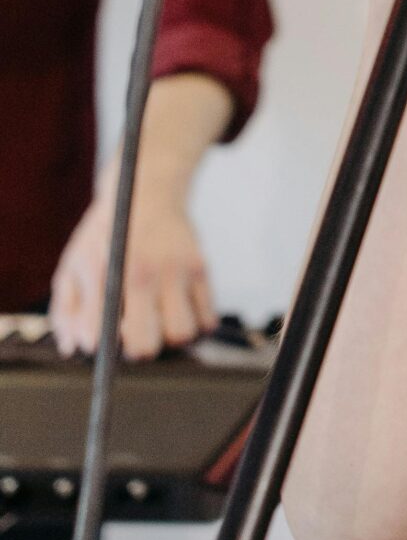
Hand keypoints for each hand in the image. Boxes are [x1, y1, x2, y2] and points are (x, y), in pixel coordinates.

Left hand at [52, 179, 213, 359]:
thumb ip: (66, 310)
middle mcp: (141, 272)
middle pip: (145, 344)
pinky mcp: (201, 268)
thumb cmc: (105, 234)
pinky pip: (208, 320)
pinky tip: (180, 310)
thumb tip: (74, 349)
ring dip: (171, 337)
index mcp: (103, 271)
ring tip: (161, 323)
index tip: (99, 339)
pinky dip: (196, 325)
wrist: (147, 189)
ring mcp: (175, 270)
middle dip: (137, 350)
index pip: (99, 331)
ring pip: (181, 334)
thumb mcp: (74, 264)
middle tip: (134, 337)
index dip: (97, 344)